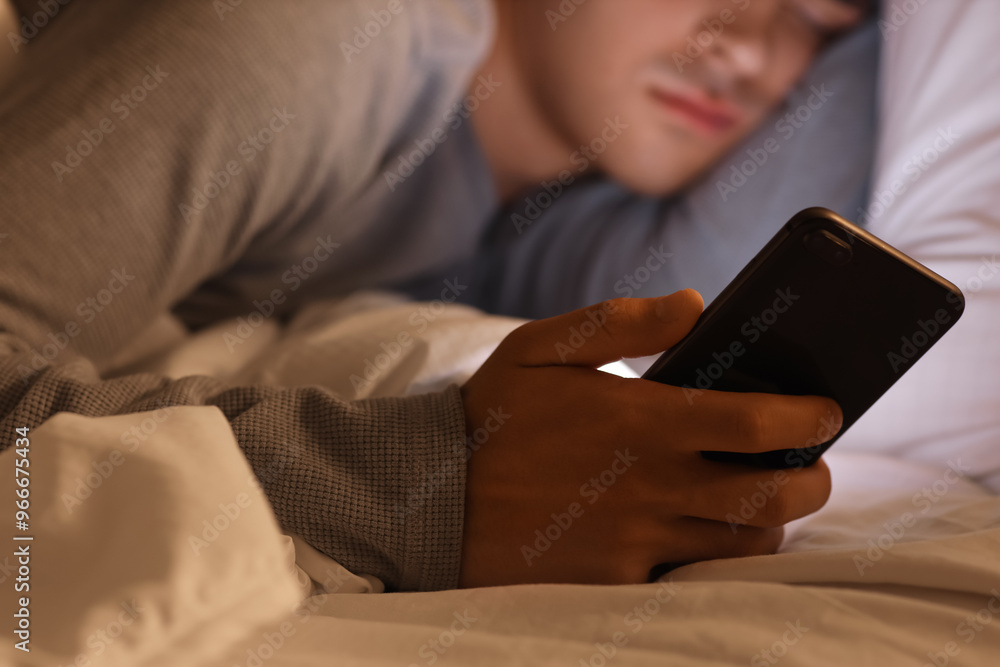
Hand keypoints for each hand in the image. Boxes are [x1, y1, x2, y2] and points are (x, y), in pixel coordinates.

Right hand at [458, 289, 841, 586]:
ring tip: (763, 497)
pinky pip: (691, 576)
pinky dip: (714, 556)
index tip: (827, 410)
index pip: (756, 422)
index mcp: (640, 420)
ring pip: (741, 542)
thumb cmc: (492, 415)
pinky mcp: (615, 578)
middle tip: (812, 466)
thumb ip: (621, 322)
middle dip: (813, 482)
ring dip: (770, 520)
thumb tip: (696, 304)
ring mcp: (636, 538)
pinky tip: (705, 532)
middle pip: (771, 496)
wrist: (433, 498)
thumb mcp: (540, 346)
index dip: (808, 417)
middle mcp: (650, 485)